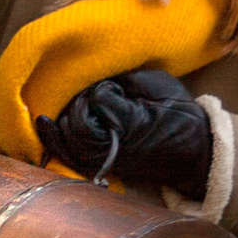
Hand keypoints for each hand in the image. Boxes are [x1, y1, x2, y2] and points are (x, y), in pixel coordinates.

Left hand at [35, 63, 212, 200]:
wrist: (194, 152)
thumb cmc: (180, 115)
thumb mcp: (160, 85)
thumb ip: (128, 78)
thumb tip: (99, 73)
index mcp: (131, 121)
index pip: (99, 98)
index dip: (103, 88)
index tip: (119, 87)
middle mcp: (113, 144)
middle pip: (78, 119)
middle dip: (82, 102)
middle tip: (99, 95)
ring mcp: (104, 158)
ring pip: (68, 137)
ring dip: (68, 118)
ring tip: (79, 104)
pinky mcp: (99, 164)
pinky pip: (68, 154)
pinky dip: (54, 139)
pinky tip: (44, 123)